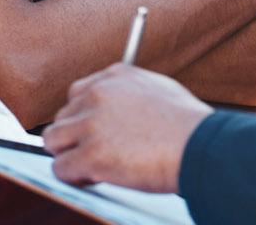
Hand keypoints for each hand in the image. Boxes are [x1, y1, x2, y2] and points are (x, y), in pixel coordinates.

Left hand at [43, 63, 212, 192]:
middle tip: (96, 153)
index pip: (77, 93)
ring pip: (53, 140)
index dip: (83, 117)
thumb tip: (119, 107)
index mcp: (115, 76)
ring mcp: (92, 124)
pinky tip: (91, 178)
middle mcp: (98, 95)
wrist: (202, 147)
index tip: (94, 133)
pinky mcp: (92, 154)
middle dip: (75, 137)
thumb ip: (131, 93)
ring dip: (69, 155)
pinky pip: (61, 167)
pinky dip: (72, 177)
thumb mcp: (159, 90)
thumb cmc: (189, 126)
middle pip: (63, 116)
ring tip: (90, 168)